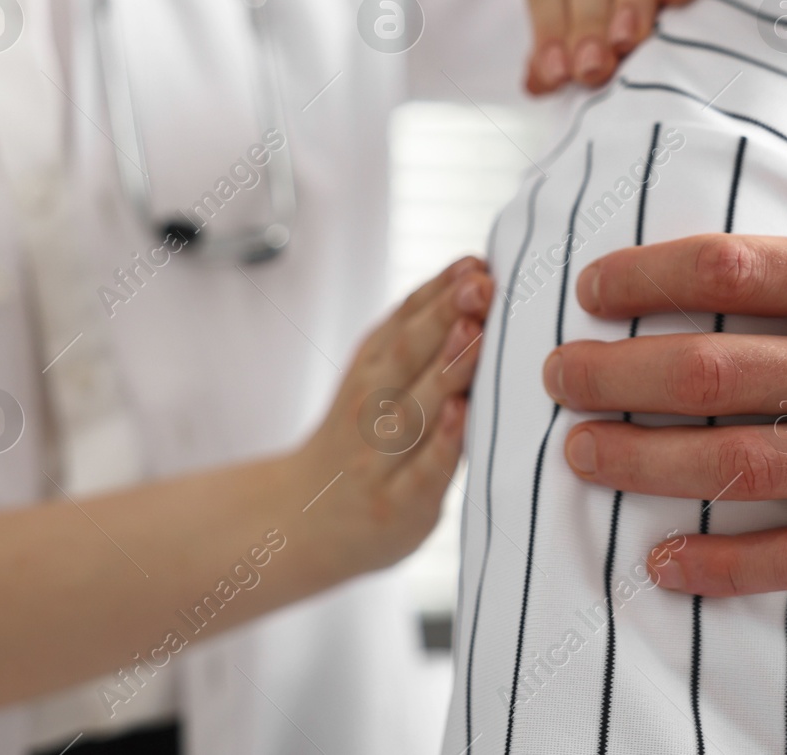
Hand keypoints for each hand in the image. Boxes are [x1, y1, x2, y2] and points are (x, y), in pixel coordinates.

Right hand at [293, 256, 491, 581]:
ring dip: (446, 368)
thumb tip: (475, 270)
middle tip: (481, 286)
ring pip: (414, 408)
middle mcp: (371, 407)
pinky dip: (441, 443)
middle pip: (407, 356)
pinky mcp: (398, 506)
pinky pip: (421, 472)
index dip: (440, 292)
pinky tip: (460, 414)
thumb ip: (420, 332)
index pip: (404, 323)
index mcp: (372, 368)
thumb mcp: (377, 377)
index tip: (476, 264)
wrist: (305, 522)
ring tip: (474, 332)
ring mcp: (381, 458)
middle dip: (445, 316)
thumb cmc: (364, 439)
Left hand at [545, 68, 786, 595]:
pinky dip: (728, 564)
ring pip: (739, 460)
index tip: (591, 285)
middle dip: (614, 371)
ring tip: (578, 455)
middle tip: (551, 373)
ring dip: (643, 460)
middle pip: (711, 366)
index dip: (646, 273)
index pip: (736, 265)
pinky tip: (665, 564)